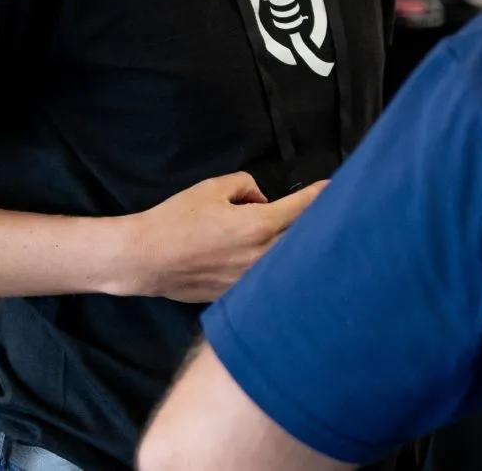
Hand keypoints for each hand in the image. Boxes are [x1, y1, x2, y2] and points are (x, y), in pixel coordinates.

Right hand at [115, 173, 326, 303]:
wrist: (145, 260)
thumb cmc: (176, 220)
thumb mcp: (212, 188)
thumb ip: (245, 186)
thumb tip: (260, 199)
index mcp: (259, 226)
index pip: (303, 209)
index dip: (322, 197)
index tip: (335, 189)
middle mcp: (261, 257)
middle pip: (304, 240)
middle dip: (317, 225)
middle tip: (328, 214)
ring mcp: (252, 281)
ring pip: (288, 264)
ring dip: (299, 250)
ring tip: (309, 240)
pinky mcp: (238, 295)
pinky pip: (267, 280)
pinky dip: (277, 270)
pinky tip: (280, 265)